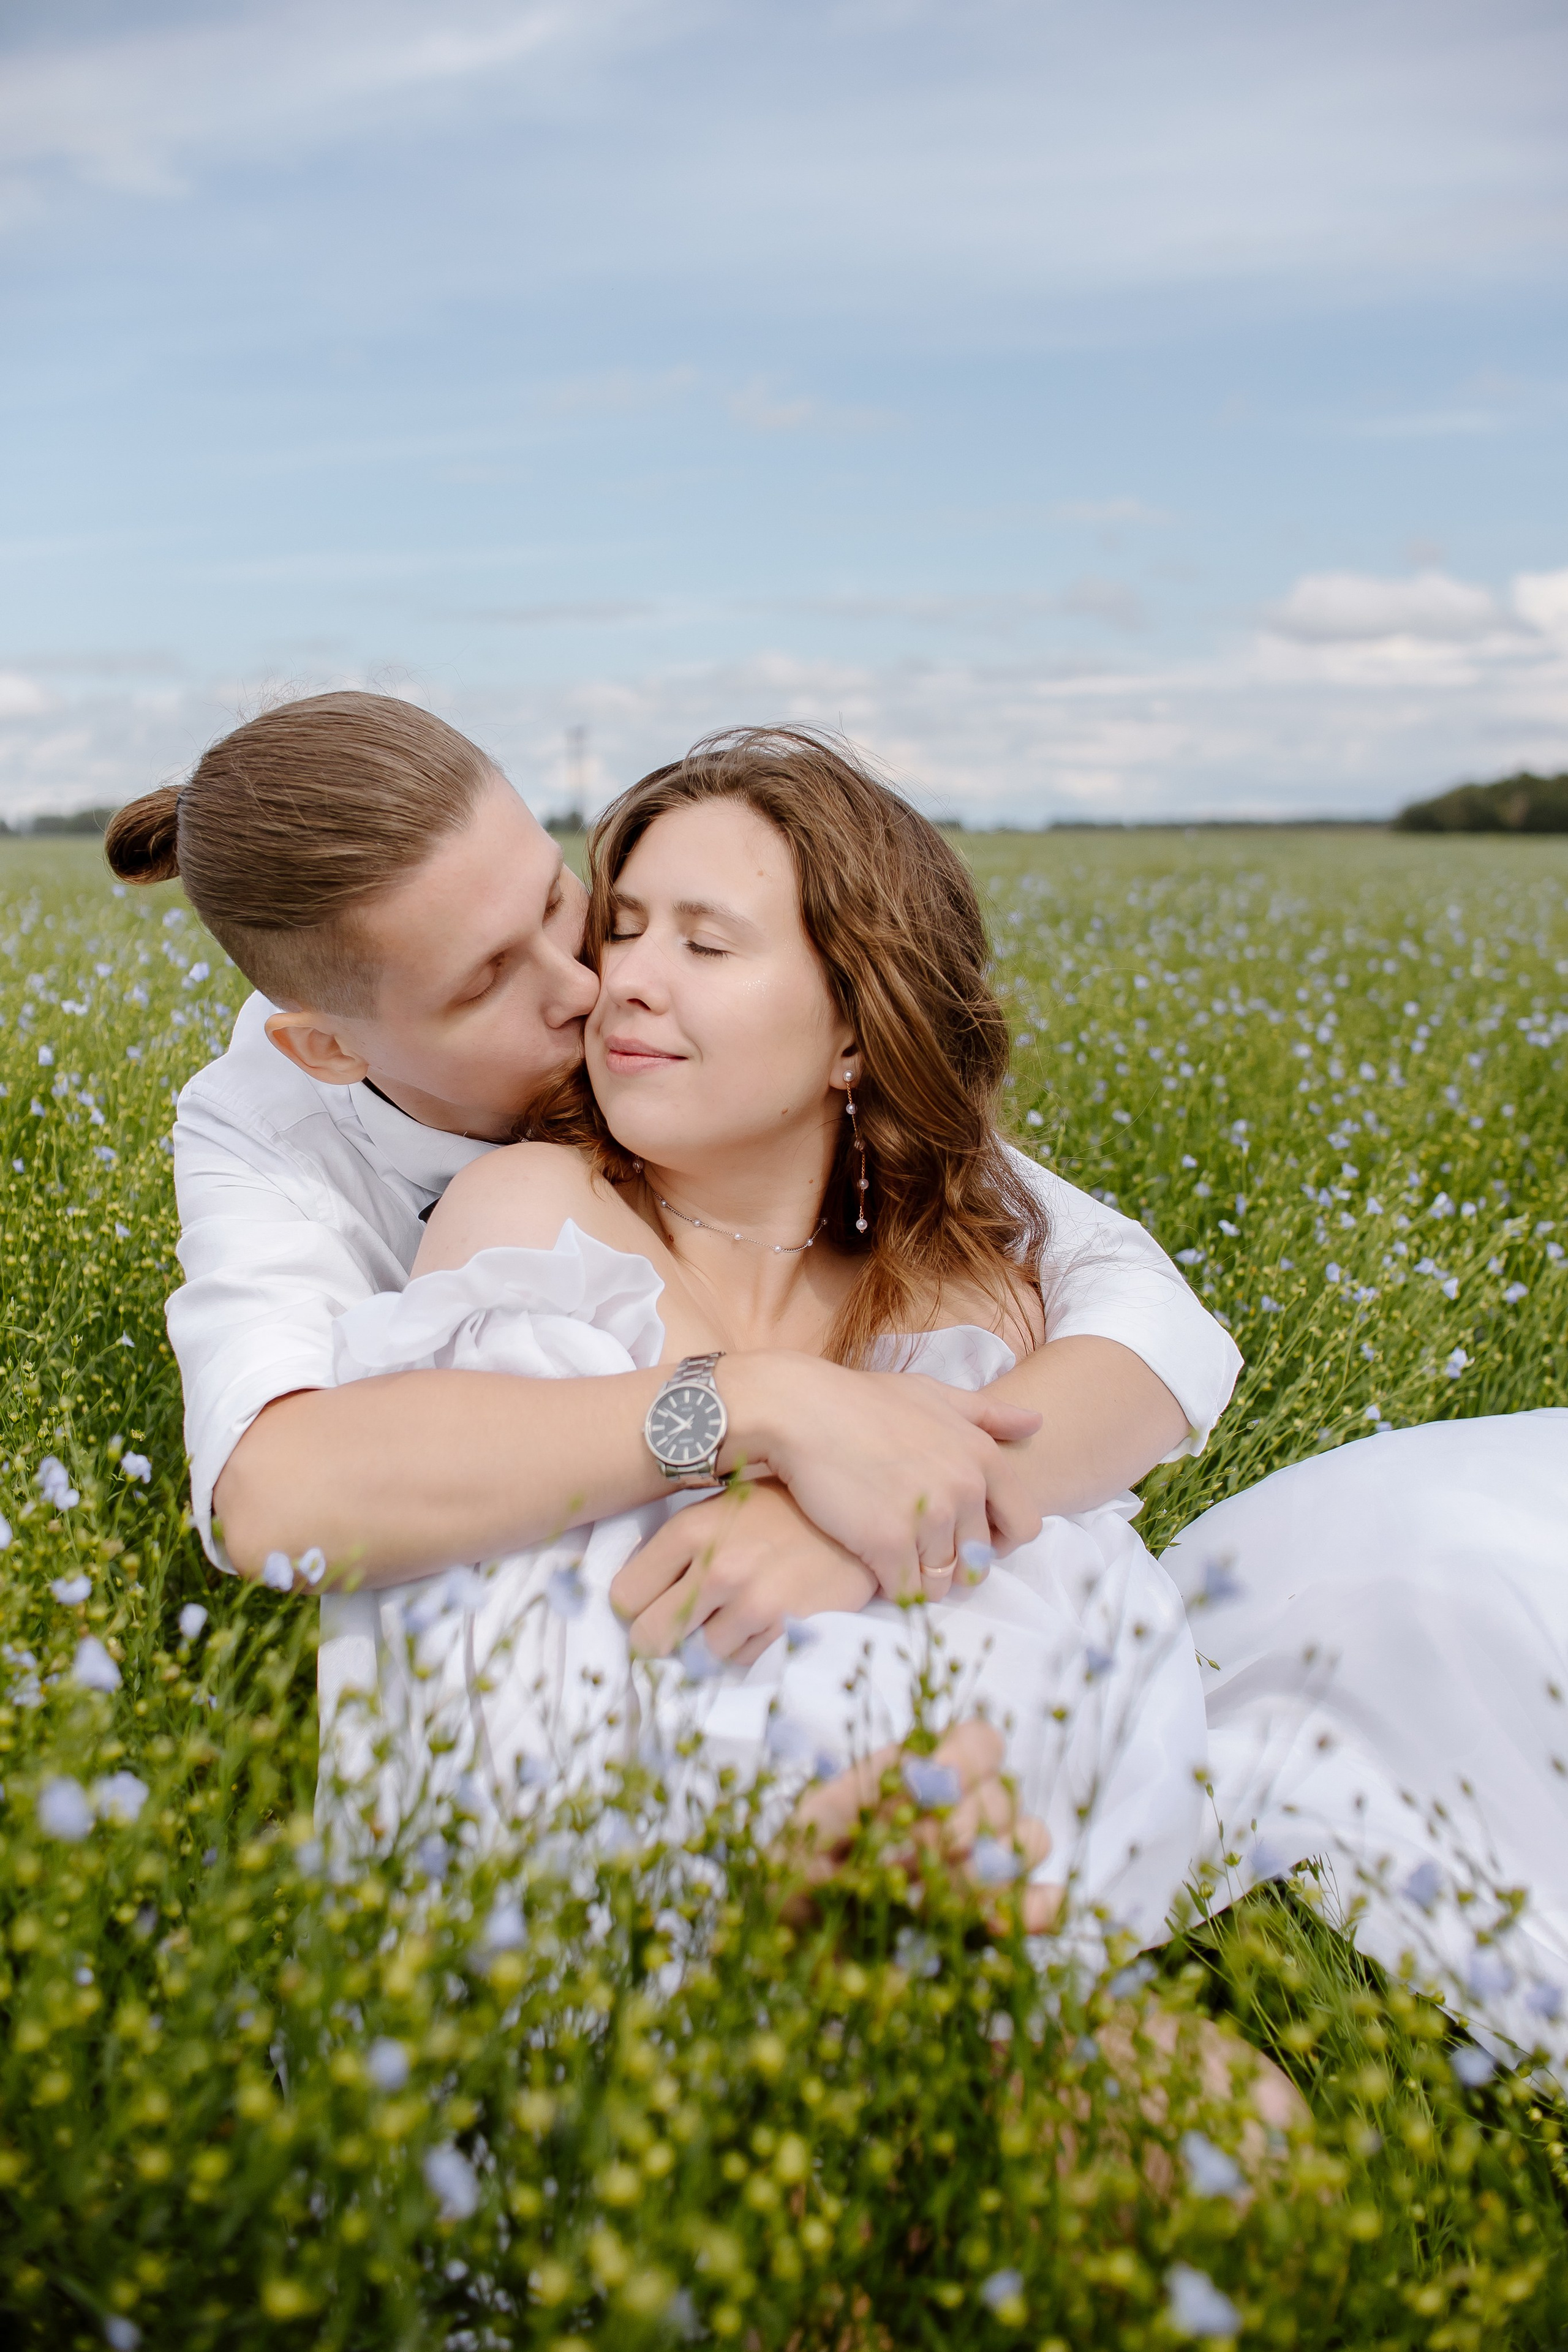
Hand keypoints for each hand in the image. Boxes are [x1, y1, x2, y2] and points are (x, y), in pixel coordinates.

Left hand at [611, 1480, 876, 1665]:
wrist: (860, 1515)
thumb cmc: (786, 1508)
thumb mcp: (724, 1507)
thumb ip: (680, 1545)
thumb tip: (635, 1594)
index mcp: (690, 1530)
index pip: (624, 1596)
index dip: (637, 1606)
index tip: (652, 1604)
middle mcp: (716, 1567)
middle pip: (648, 1638)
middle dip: (661, 1637)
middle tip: (682, 1627)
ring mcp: (753, 1601)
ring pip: (700, 1655)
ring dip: (716, 1640)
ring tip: (742, 1610)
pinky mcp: (787, 1628)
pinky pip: (744, 1662)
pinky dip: (751, 1648)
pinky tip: (770, 1617)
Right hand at [719, 1355, 1043, 1602]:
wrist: (800, 1410)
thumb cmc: (863, 1401)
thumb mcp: (932, 1394)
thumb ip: (987, 1414)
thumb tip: (1038, 1420)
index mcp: (983, 1457)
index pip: (1025, 1526)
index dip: (1000, 1540)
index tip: (967, 1537)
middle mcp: (964, 1489)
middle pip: (980, 1560)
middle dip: (954, 1562)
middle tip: (919, 1547)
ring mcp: (927, 1518)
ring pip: (944, 1582)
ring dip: (922, 1579)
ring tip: (893, 1556)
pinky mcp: (887, 1544)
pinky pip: (907, 1592)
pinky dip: (893, 1588)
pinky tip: (873, 1565)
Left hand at [778, 1717, 1061, 1934]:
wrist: (795, 1949)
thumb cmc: (795, 1879)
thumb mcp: (805, 1835)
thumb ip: (852, 1810)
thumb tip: (911, 1800)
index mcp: (921, 1774)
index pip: (979, 1742)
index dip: (966, 1760)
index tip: (934, 1789)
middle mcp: (965, 1811)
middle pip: (1002, 1796)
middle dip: (955, 1830)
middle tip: (905, 1865)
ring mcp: (988, 1864)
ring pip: (1029, 1840)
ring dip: (984, 1870)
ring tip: (928, 1902)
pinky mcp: (998, 1918)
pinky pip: (1046, 1903)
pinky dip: (1032, 1909)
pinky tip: (993, 1923)